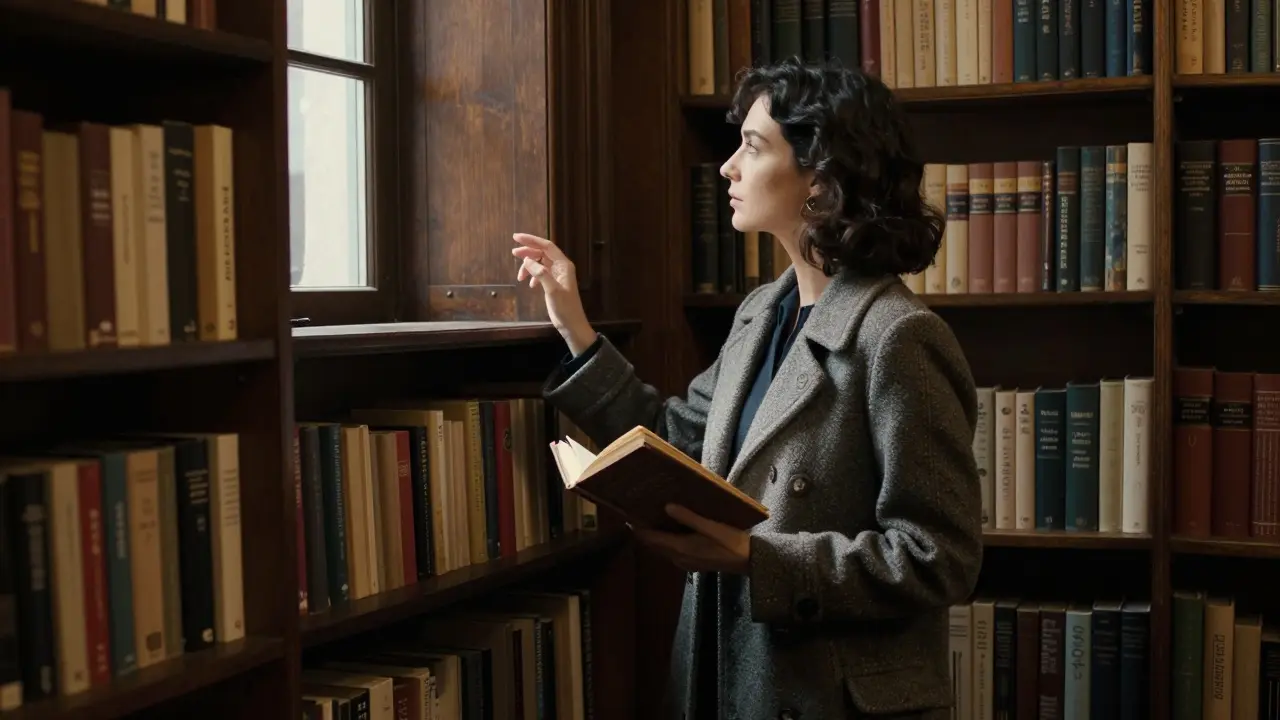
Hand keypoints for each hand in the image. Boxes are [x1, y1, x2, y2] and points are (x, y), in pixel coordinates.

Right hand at [511, 233, 593, 353]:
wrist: (571, 324)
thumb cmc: (565, 308)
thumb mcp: (552, 290)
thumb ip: (540, 273)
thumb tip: (527, 260)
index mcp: (563, 265)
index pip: (546, 246)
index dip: (531, 240)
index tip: (516, 237)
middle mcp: (560, 267)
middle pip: (542, 252)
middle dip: (528, 252)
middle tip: (513, 253)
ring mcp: (556, 275)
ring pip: (539, 263)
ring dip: (528, 267)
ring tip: (520, 277)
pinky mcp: (552, 284)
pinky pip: (540, 273)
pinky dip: (533, 276)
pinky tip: (530, 285)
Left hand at [633, 504, 750, 574]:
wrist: (748, 560)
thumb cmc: (730, 541)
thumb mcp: (710, 526)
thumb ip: (688, 517)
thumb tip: (666, 506)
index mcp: (681, 548)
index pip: (651, 539)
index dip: (638, 529)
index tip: (628, 516)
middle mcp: (679, 558)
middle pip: (654, 546)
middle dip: (644, 533)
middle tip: (637, 514)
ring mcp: (686, 562)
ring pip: (663, 550)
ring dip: (655, 538)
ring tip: (651, 519)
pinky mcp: (693, 563)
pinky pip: (672, 552)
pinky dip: (666, 542)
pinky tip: (671, 531)